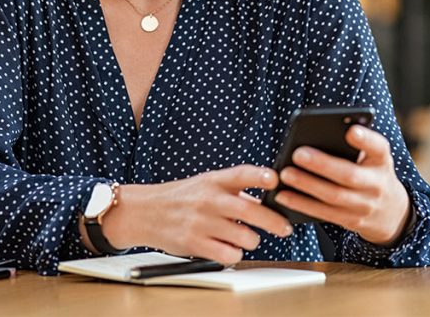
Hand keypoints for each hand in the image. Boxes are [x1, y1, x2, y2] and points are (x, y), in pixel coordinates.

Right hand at [100, 165, 292, 264]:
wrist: (145, 212)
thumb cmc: (182, 197)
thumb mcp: (206, 182)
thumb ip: (235, 188)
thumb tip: (267, 196)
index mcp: (213, 180)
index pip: (241, 174)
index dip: (260, 176)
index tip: (276, 179)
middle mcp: (209, 200)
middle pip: (249, 210)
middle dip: (273, 221)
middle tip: (284, 228)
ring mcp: (201, 222)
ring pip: (244, 236)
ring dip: (252, 240)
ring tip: (246, 237)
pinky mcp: (194, 244)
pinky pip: (229, 254)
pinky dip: (235, 254)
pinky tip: (230, 248)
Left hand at [274, 125, 410, 244]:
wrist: (390, 213)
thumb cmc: (370, 172)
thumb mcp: (372, 158)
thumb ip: (354, 147)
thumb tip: (315, 134)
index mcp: (382, 161)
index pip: (379, 147)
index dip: (366, 140)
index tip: (350, 130)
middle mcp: (377, 184)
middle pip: (349, 175)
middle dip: (322, 165)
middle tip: (297, 153)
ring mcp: (365, 206)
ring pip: (333, 196)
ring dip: (307, 185)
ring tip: (285, 173)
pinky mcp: (351, 221)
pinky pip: (324, 213)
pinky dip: (302, 204)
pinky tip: (283, 195)